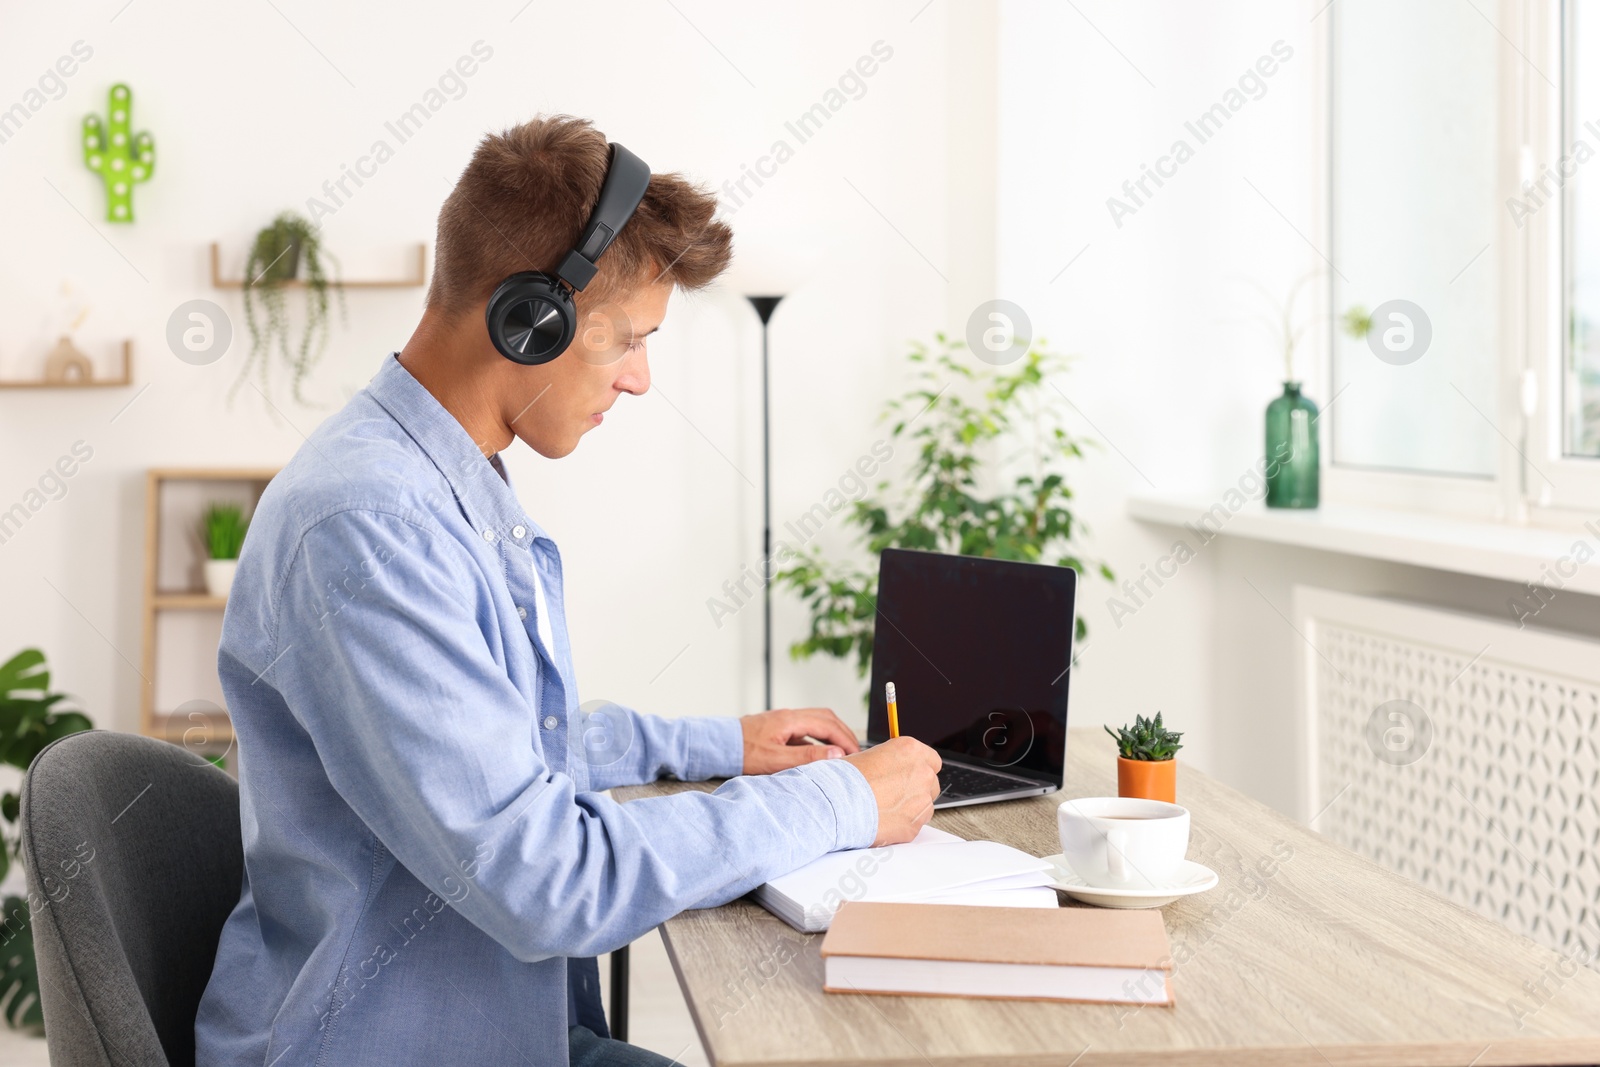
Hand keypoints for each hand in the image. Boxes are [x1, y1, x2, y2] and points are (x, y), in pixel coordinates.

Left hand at [739, 707, 860, 774]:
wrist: (717, 747)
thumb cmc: (742, 753)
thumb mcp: (776, 760)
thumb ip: (807, 757)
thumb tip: (836, 754)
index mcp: (790, 720)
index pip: (828, 725)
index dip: (845, 739)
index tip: (856, 754)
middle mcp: (788, 716)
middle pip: (825, 718)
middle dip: (843, 733)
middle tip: (855, 751)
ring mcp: (782, 721)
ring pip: (816, 722)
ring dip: (831, 735)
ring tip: (842, 752)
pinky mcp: (777, 729)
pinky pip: (804, 730)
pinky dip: (817, 740)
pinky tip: (818, 756)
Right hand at [842, 737, 941, 845]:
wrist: (836, 806)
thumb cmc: (844, 780)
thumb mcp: (866, 756)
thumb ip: (887, 761)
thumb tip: (888, 767)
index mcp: (911, 751)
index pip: (932, 759)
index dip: (919, 767)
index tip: (909, 773)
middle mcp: (922, 774)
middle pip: (930, 782)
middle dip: (916, 787)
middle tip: (893, 792)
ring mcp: (921, 801)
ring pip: (924, 805)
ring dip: (910, 806)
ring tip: (884, 808)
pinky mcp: (915, 825)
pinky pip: (915, 824)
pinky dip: (903, 824)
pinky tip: (883, 820)